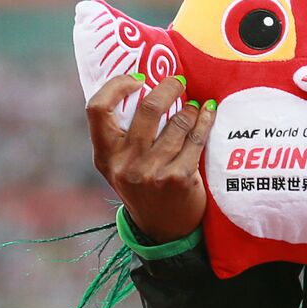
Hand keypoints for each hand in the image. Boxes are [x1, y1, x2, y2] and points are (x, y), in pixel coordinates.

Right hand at [86, 73, 214, 242]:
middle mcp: (125, 164)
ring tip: (194, 106)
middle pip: (148, 108)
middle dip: (168, 87)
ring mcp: (152, 172)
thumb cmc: (144, 185)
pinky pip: (196, 138)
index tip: (137, 78)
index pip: (97, 109)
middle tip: (178, 81)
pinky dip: (205, 120)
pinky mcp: (178, 178)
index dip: (116, 86)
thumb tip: (145, 84)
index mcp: (105, 155)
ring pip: (178, 121)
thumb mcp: (122, 164)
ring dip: (191, 108)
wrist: (163, 229)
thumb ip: (126, 134)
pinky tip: (209, 112)